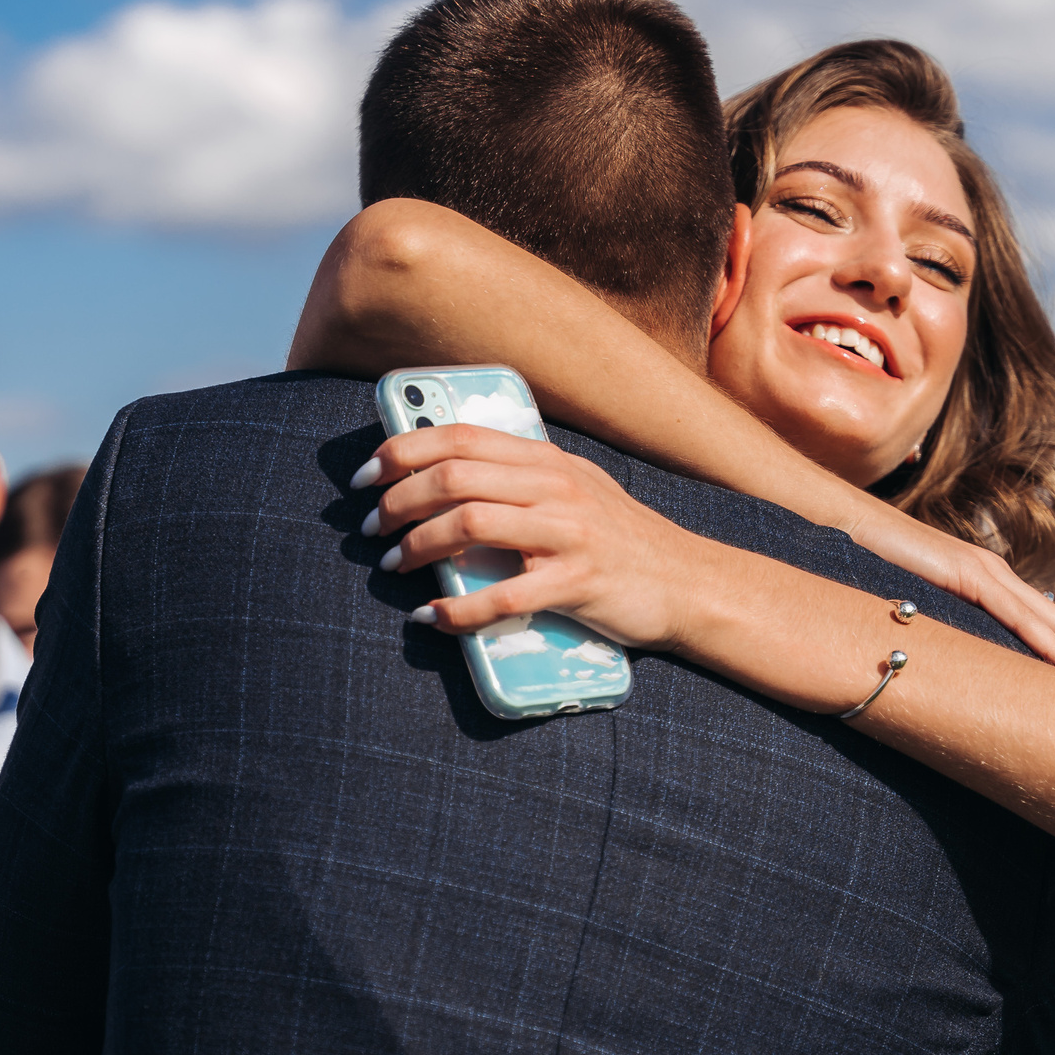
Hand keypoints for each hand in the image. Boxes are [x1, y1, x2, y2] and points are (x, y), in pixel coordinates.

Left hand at [360, 423, 720, 652]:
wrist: (688, 582)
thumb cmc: (618, 540)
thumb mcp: (573, 490)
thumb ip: (519, 480)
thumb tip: (442, 482)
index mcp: (546, 459)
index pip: (460, 437)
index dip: (402, 450)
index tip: (367, 477)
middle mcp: (555, 486)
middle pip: (453, 477)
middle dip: (397, 502)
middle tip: (369, 530)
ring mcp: (567, 532)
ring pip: (470, 523)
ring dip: (417, 547)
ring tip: (393, 567)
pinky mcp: (577, 582)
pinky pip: (503, 596)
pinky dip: (457, 609)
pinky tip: (432, 617)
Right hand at [838, 503, 1054, 718]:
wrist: (830, 519)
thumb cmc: (858, 566)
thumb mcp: (905, 610)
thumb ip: (930, 633)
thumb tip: (936, 672)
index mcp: (986, 587)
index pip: (1050, 633)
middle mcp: (996, 578)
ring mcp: (984, 573)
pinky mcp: (966, 576)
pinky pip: (1020, 622)